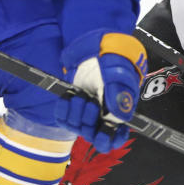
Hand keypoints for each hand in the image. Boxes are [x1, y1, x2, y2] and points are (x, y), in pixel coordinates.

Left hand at [56, 31, 147, 152]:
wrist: (95, 44)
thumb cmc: (114, 57)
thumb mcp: (119, 73)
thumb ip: (120, 95)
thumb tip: (121, 119)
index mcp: (120, 111)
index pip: (115, 139)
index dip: (109, 140)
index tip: (104, 131)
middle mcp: (103, 115)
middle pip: (93, 136)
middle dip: (90, 123)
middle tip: (92, 104)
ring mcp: (85, 110)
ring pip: (77, 127)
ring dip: (76, 113)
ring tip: (81, 95)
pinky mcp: (71, 105)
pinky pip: (62, 117)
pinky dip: (63, 108)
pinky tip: (69, 96)